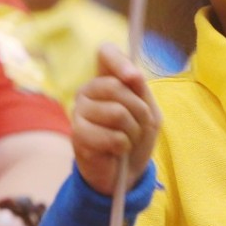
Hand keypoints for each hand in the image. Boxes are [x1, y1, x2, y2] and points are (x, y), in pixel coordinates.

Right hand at [72, 45, 160, 195]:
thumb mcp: (148, 111)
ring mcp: (79, 111)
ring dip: (133, 131)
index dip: (119, 61)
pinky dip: (124, 146)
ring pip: (117, 113)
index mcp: (106, 78)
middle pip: (116, 87)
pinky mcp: (77, 134)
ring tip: (128, 139)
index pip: (106, 52)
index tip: (134, 77)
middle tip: (140, 125)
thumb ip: (141, 91)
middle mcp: (88, 90)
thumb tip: (133, 74)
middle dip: (139, 110)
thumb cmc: (136, 137)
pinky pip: (111, 136)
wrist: (126, 173)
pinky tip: (118, 151)